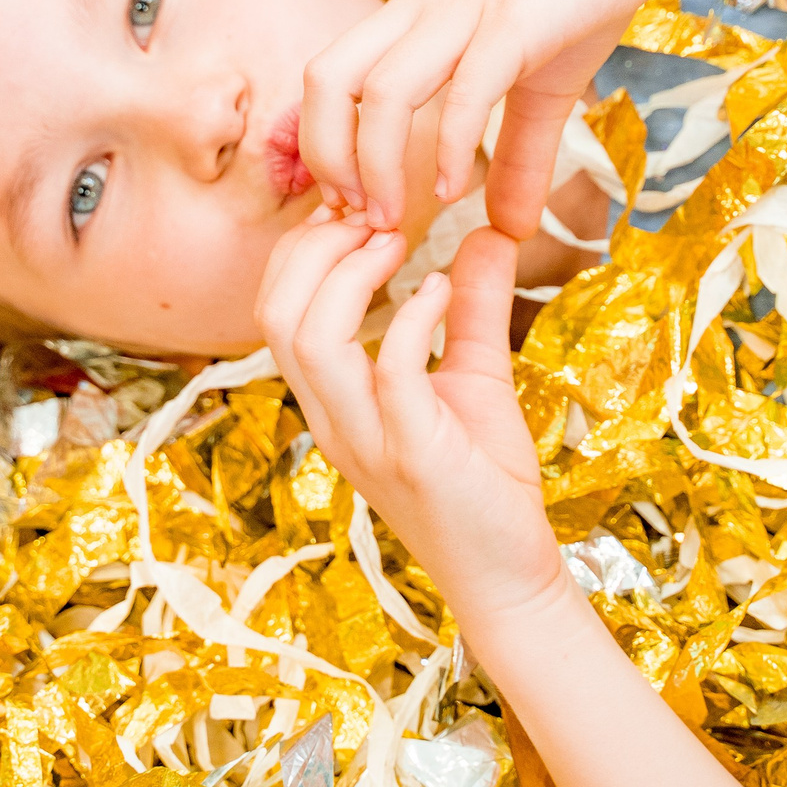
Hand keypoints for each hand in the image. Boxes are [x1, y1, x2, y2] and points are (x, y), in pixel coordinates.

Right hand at [258, 214, 563, 624]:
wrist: (510, 575)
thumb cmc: (487, 482)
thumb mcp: (476, 375)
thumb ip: (473, 307)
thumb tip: (485, 234)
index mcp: (332, 401)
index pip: (275, 309)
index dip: (304, 250)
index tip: (360, 212)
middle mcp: (332, 420)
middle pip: (276, 313)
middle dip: (316, 249)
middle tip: (376, 218)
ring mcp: (365, 439)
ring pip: (309, 337)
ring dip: (350, 274)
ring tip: (399, 244)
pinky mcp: (411, 453)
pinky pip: (388, 368)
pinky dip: (411, 314)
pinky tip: (443, 289)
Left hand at [301, 0, 685, 238]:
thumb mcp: (544, 86)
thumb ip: (521, 156)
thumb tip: (512, 229)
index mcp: (413, 18)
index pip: (327, 81)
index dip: (322, 149)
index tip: (352, 208)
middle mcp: (423, 11)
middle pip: (327, 82)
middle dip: (326, 160)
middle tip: (359, 217)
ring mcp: (466, 14)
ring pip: (383, 91)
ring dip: (377, 166)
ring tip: (394, 217)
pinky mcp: (517, 21)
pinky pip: (465, 89)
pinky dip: (450, 146)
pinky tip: (457, 189)